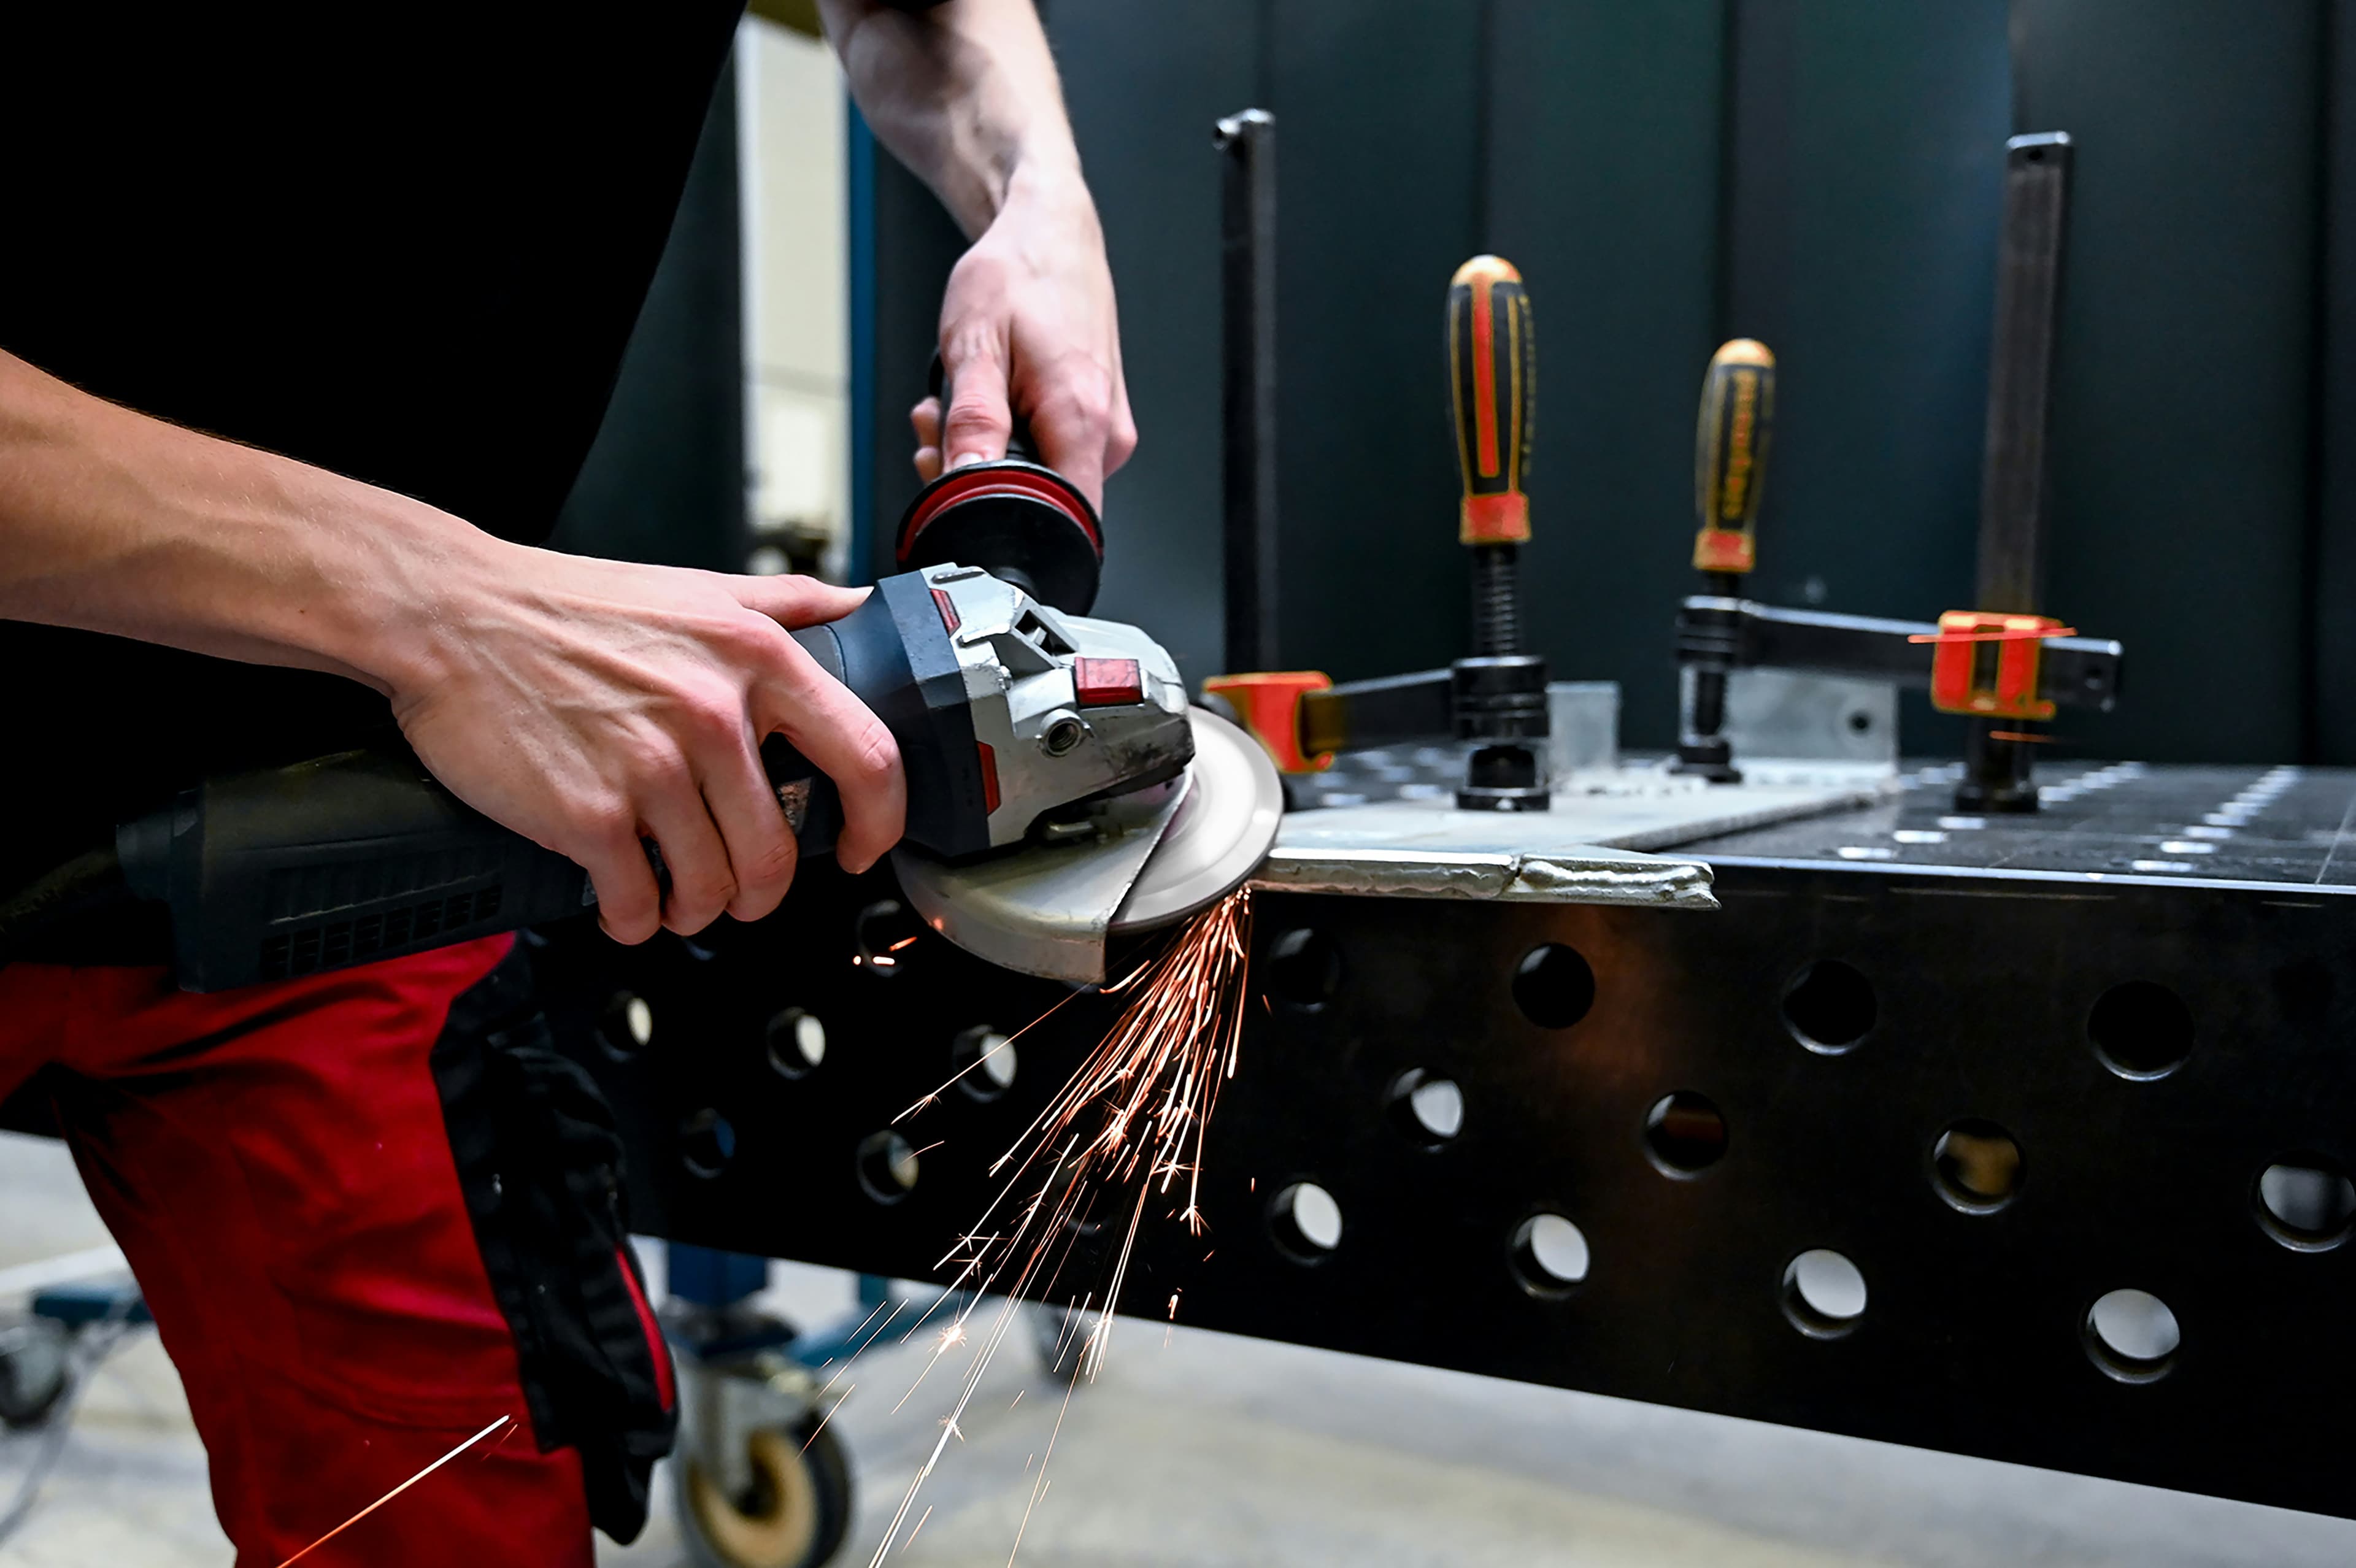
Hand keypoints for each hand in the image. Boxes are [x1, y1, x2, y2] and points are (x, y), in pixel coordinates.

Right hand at [387, 547, 904, 944]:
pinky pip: (639, 905)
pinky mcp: (589, 815)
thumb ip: (787, 601)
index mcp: (756, 658)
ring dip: (696, 911)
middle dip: (758, 892)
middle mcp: (714, 714)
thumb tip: (858, 606)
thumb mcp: (697, 587)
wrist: (451, 616)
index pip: (866, 758)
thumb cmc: (567, 606)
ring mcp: (652, 769)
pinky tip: (622, 901)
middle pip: (778, 854)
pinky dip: (635, 920)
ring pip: (713, 890)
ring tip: (674, 896)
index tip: (857, 847)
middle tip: (735, 890)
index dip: (878, 822)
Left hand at [910, 164, 1136, 507]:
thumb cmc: (1018, 275)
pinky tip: (985, 397)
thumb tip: (966, 482)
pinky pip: (1046, 453)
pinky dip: (1004, 435)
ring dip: (982, 450)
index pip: (1058, 520)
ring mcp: (1106, 430)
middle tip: (937, 424)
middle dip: (973, 473)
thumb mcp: (975, 344)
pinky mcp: (1096, 422)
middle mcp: (1107, 433)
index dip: (996, 515)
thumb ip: (972, 421)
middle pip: (1038, 501)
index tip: (953, 480)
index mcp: (1082, 418)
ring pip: (1036, 476)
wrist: (1051, 234)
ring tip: (954, 399)